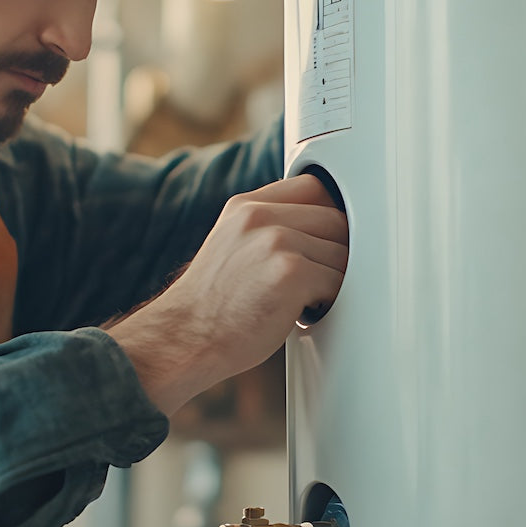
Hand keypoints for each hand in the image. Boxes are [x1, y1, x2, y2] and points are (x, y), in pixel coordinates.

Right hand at [107, 174, 347, 414]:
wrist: (184, 340)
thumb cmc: (212, 306)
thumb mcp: (233, 246)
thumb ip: (269, 227)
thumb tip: (321, 229)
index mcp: (245, 206)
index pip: (313, 187)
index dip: (329, 217)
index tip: (330, 240)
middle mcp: (259, 216)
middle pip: (335, 219)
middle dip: (336, 252)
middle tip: (320, 279)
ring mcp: (275, 241)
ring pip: (341, 252)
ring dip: (334, 280)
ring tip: (306, 299)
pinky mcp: (291, 272)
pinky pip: (338, 281)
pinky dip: (329, 301)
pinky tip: (305, 311)